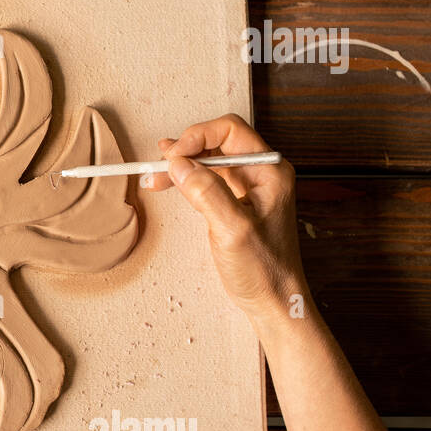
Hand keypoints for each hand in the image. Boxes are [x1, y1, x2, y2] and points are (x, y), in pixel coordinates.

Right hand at [144, 113, 305, 322]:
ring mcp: (249, 187)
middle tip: (160, 165)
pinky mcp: (236, 201)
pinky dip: (186, 179)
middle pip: (218, 140)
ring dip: (182, 164)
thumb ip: (207, 192)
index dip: (198, 136)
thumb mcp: (233, 230)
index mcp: (269, 171)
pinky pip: (208, 178)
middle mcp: (261, 173)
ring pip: (210, 159)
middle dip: (186, 149)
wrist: (273, 300)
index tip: (174, 155)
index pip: (230, 130)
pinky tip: (170, 183)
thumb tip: (179, 164)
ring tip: (156, 175)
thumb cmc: (265, 270)